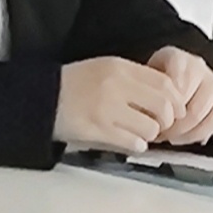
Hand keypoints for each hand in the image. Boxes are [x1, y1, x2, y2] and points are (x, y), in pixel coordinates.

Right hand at [55, 55, 184, 151]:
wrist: (37, 99)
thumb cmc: (71, 86)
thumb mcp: (103, 69)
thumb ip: (133, 79)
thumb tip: (166, 98)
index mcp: (119, 67)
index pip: (165, 83)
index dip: (175, 100)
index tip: (172, 110)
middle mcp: (115, 85)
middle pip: (163, 106)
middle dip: (166, 121)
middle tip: (158, 125)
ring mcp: (106, 108)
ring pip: (150, 128)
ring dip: (149, 135)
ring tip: (137, 133)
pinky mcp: (97, 129)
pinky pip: (133, 142)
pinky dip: (135, 145)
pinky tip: (126, 140)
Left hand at [143, 46, 212, 147]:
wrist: (178, 78)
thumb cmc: (156, 83)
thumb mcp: (143, 81)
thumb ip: (142, 93)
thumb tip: (141, 117)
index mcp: (176, 58)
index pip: (171, 80)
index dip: (161, 102)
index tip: (151, 115)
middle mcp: (199, 67)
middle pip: (183, 100)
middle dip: (167, 121)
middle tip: (154, 132)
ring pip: (198, 113)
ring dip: (180, 131)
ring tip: (166, 136)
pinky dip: (196, 135)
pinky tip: (182, 138)